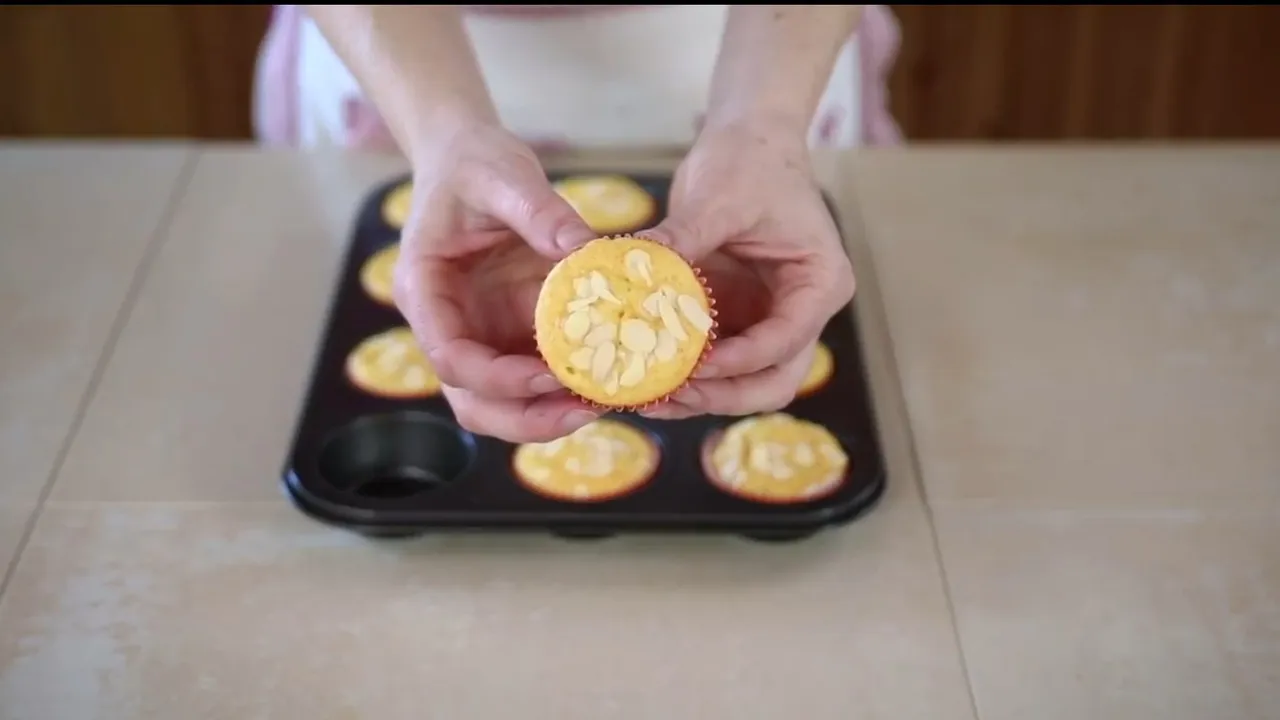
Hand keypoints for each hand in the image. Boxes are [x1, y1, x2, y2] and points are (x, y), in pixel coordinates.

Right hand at [393, 122, 600, 441]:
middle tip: (587, 410)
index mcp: (426, 291)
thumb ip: (541, 211)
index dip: (499, 378)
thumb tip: (588, 252)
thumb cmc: (474, 163)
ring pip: (503, 405)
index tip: (551, 375)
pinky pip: (534, 378)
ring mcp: (480, 335)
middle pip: (474, 403)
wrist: (470, 157)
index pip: (451, 358)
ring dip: (549, 414)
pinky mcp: (510, 333)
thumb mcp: (505, 175)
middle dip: (527, 418)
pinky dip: (566, 388)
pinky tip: (610, 377)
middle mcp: (448, 326)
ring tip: (606, 401)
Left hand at [642, 122, 854, 418]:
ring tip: (647, 396)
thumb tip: (629, 273)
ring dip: (700, 396)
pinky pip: (714, 361)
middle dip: (723, 396)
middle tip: (669, 395)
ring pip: (745, 383)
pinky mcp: (737, 319)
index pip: (787, 340)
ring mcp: (769, 320)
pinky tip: (642, 376)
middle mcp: (801, 312)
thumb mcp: (717, 199)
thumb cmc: (750, 160)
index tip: (694, 367)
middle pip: (774, 382)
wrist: (748, 139)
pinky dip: (684, 374)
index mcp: (819, 284)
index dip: (741, 361)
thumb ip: (680, 241)